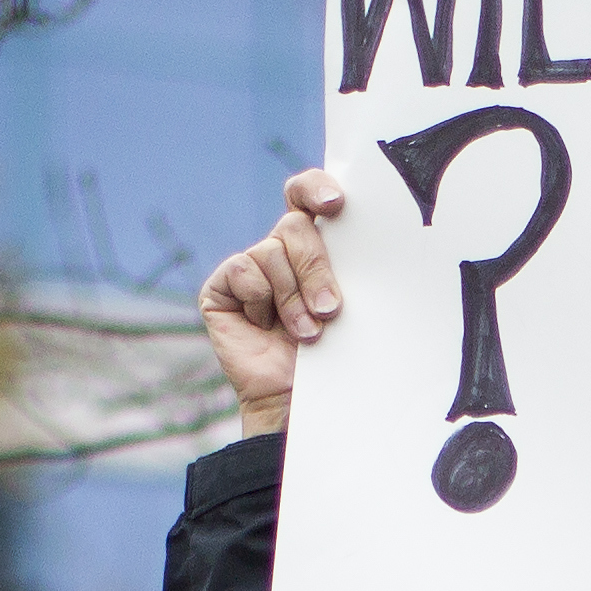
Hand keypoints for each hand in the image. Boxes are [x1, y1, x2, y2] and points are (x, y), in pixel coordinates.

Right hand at [199, 170, 350, 439]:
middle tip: (331, 308)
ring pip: (271, 251)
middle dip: (315, 266)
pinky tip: (266, 327)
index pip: (307, 196)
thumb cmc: (336, 355)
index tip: (337, 204)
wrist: (302, 403)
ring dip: (293, 295)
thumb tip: (369, 234)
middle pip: (294, 225)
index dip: (316, 188)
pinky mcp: (222, 288)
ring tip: (306, 333)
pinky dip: (260, 299)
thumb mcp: (350, 304)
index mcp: (314, 245)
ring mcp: (249, 268)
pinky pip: (243, 270)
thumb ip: (348, 265)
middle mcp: (279, 251)